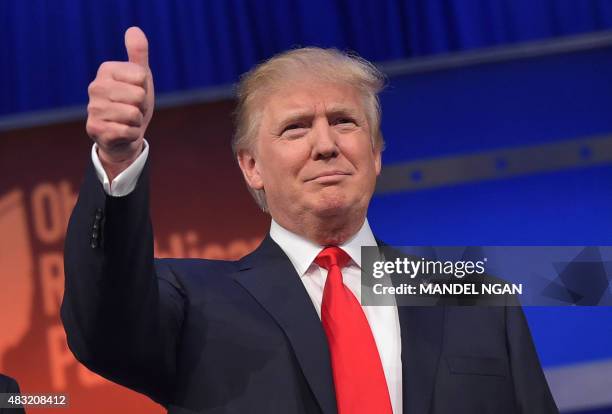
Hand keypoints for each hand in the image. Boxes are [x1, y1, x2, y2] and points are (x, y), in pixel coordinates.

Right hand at [86, 26, 154, 180]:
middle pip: (138, 95)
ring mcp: (93, 109)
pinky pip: (128, 131)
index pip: (141, 76)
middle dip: (142, 107)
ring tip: (127, 121)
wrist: (123, 136)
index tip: (137, 94)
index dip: (145, 88)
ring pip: (133, 114)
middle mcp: (95, 87)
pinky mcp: (95, 129)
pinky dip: (131, 135)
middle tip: (133, 110)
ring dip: (137, 122)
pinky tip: (122, 133)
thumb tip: (134, 29)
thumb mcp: (140, 78)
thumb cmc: (133, 103)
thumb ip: (138, 54)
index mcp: (106, 70)